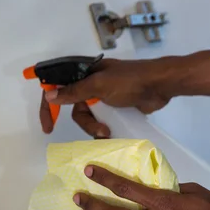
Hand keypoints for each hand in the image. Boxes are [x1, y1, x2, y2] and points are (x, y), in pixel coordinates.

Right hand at [40, 51, 209, 136]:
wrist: (160, 85)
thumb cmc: (130, 81)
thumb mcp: (99, 85)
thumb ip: (75, 92)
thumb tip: (50, 95)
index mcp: (85, 73)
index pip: (58, 87)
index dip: (50, 106)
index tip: (48, 126)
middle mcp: (93, 84)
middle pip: (76, 109)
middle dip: (85, 122)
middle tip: (99, 130)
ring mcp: (106, 97)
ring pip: (90, 117)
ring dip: (96, 127)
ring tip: (109, 132)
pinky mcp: (118, 107)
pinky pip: (104, 121)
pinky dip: (105, 129)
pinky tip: (111, 135)